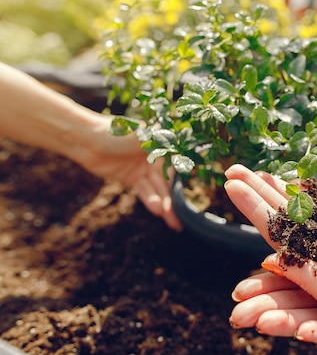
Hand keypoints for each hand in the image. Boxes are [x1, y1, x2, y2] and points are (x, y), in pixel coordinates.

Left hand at [79, 116, 181, 231]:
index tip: (194, 190)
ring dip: (166, 205)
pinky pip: (145, 192)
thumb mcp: (139, 135)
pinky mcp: (132, 179)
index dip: (186, 177)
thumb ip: (161, 141)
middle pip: (169, 180)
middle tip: (185, 216)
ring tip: (174, 222)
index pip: (178, 162)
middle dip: (176, 198)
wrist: (84, 140)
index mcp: (161, 143)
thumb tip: (182, 138)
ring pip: (158, 189)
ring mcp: (143, 169)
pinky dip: (151, 201)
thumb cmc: (112, 132)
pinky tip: (159, 211)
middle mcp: (155, 157)